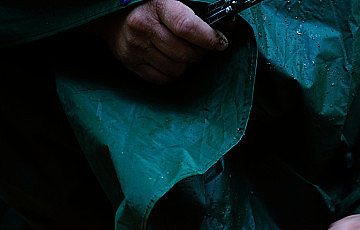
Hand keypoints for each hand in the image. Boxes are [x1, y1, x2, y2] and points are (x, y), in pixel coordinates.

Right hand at [85, 0, 228, 83]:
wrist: (114, 18)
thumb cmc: (153, 10)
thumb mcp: (175, 4)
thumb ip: (201, 16)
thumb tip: (231, 26)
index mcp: (156, 6)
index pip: (186, 26)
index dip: (208, 37)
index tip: (220, 42)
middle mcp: (142, 26)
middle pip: (186, 53)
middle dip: (199, 52)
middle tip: (198, 46)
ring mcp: (135, 47)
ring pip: (177, 69)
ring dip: (185, 64)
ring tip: (180, 51)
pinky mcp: (131, 64)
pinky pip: (164, 79)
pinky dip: (172, 73)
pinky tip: (169, 60)